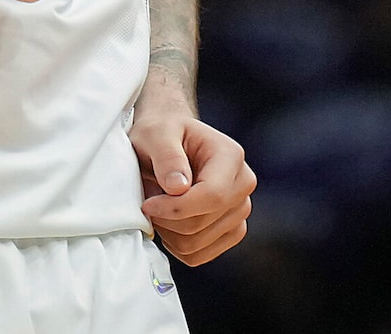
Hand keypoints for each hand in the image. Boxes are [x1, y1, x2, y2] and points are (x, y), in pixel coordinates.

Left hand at [131, 98, 254, 263]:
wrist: (169, 142)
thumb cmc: (162, 134)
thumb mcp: (156, 134)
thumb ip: (167, 157)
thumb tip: (179, 187)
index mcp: (231, 156)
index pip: (212, 195)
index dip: (175, 208)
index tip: (147, 204)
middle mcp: (243, 183)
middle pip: (201, 223)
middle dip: (167, 219)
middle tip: (149, 201)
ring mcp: (240, 210)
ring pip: (197, 243)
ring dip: (168, 232)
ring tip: (160, 208)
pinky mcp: (230, 232)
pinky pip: (198, 256)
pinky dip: (175, 246)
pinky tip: (169, 223)